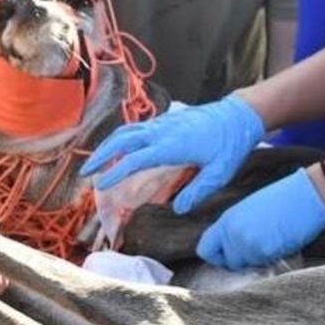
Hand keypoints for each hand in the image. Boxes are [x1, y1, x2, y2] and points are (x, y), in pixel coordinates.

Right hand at [82, 94, 265, 213]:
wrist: (239, 115)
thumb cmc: (231, 145)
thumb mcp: (219, 172)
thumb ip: (198, 191)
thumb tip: (179, 209)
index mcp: (172, 145)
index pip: (135, 159)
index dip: (115, 172)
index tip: (101, 185)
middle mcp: (162, 131)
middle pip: (122, 140)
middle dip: (101, 155)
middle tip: (86, 172)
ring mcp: (163, 123)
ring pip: (127, 131)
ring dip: (108, 145)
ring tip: (95, 161)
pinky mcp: (166, 120)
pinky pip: (137, 127)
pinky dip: (121, 137)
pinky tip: (118, 148)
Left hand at [195, 168, 324, 269]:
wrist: (310, 194)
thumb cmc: (285, 198)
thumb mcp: (251, 208)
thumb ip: (237, 227)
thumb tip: (233, 246)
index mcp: (227, 219)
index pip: (205, 249)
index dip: (218, 255)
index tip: (231, 254)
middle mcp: (233, 233)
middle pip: (227, 262)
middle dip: (241, 261)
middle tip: (259, 249)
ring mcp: (248, 244)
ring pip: (246, 266)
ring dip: (257, 261)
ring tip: (272, 244)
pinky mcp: (266, 252)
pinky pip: (263, 266)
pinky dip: (271, 261)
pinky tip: (281, 246)